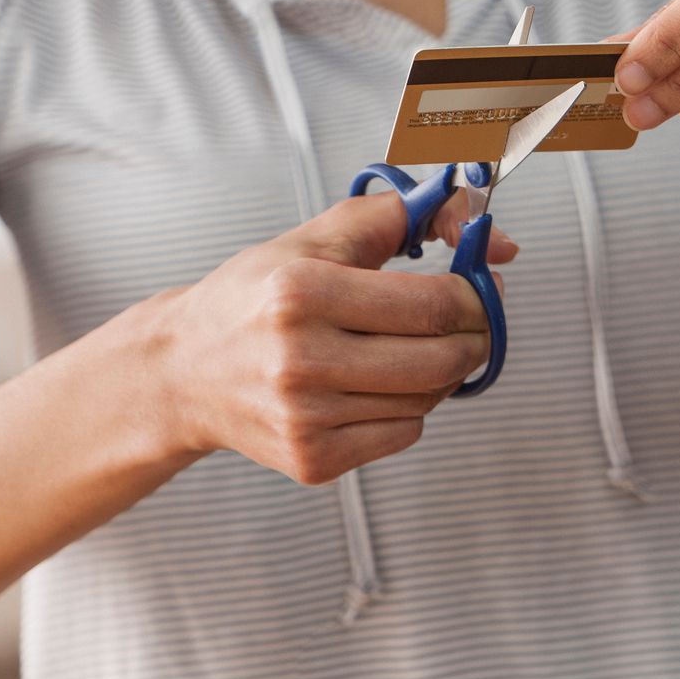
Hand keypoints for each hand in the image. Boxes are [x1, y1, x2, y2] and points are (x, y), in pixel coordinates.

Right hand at [149, 191, 516, 485]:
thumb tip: (493, 237)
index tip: (484, 285)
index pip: (432, 305)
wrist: (185, 370)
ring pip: (427, 399)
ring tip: (418, 345)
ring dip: (444, 371)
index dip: (476, 295)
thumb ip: (406, 217)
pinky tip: (382, 381)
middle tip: (475, 319)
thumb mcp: (319, 236)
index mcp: (302, 292)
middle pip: (439, 358)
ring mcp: (305, 418)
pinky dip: (411, 407)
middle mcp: (300, 359)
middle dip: (476, 336)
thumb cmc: (257, 295)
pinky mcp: (311, 460)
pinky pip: (403, 433)